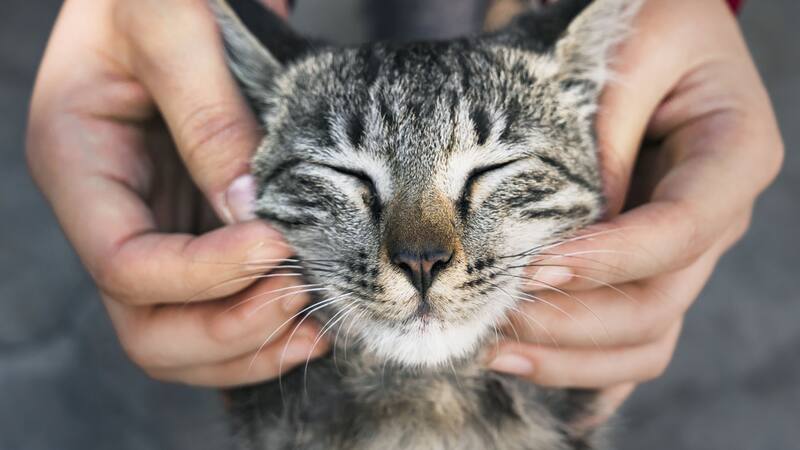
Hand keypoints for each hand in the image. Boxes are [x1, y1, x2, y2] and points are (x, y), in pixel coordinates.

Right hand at [26, 0, 327, 386]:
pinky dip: (264, 326)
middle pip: (146, 325)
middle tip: (301, 297)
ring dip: (249, 343)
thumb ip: (206, 114)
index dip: (202, 276)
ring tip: (317, 321)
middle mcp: (111, 212)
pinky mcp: (198, 228)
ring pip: (182, 332)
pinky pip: (220, 305)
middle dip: (226, 329)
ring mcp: (157, 227)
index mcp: (78, 164)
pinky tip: (313, 315)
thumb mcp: (169, 24)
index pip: (125, 265)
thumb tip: (249, 211)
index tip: (278, 246)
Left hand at [489, 0, 782, 421]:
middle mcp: (713, 217)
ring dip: (569, 356)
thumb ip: (608, 130)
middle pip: (658, 303)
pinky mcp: (645, 266)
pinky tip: (534, 373)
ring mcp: (681, 252)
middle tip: (493, 317)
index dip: (610, 260)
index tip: (535, 266)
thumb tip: (571, 228)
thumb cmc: (644, 18)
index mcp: (733, 159)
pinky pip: (630, 339)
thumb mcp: (633, 48)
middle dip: (573, 321)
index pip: (680, 232)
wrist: (645, 28)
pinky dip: (586, 368)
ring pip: (644, 337)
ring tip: (493, 350)